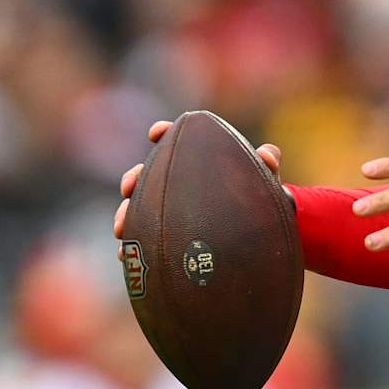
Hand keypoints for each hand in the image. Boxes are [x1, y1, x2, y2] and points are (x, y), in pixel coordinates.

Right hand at [112, 120, 283, 237]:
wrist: (255, 238)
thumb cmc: (259, 201)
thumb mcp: (264, 183)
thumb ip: (267, 165)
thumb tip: (268, 155)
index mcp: (198, 161)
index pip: (177, 140)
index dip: (165, 133)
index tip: (155, 133)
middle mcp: (178, 183)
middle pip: (147, 174)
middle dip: (132, 178)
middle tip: (128, 188)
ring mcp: (167, 210)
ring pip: (137, 208)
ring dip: (124, 214)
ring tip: (121, 228)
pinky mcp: (164, 237)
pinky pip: (142, 240)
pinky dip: (131, 247)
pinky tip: (124, 256)